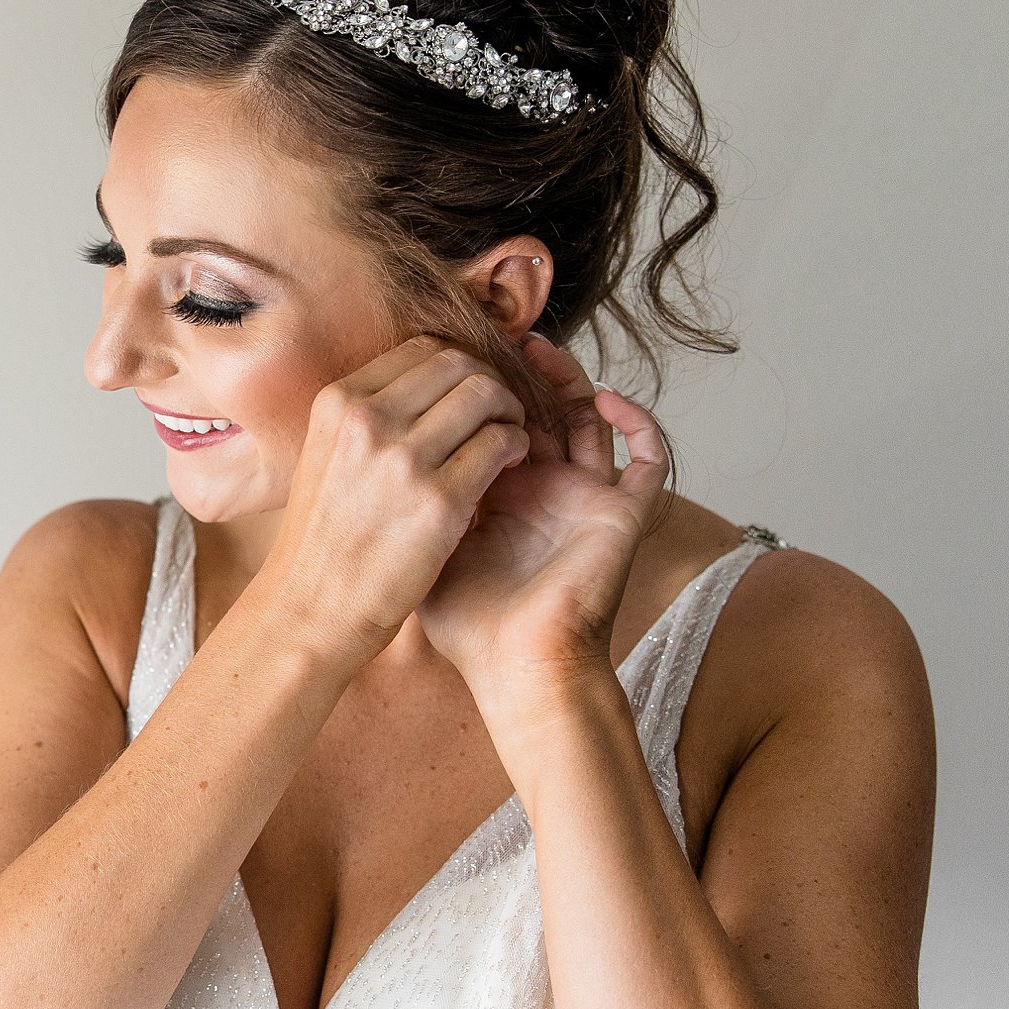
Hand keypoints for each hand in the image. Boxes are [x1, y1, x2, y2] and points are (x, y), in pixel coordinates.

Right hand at [254, 334, 533, 671]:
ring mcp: (404, 459)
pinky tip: (510, 465)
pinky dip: (517, 447)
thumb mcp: (327, 454)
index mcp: (338, 402)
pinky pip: (501, 444)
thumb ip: (369, 416)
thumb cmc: (325, 536)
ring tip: (508, 440)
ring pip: (486, 395)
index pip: (421, 348)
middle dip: (489, 383)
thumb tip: (428, 383)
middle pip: (459, 363)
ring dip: (509, 411)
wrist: (312, 605)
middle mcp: (368, 420)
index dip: (457, 366)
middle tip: (497, 415)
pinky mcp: (439, 501)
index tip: (466, 396)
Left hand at [416, 333, 671, 699]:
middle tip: (497, 340)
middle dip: (519, 373)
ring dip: (571, 381)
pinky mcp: (622, 514)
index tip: (448, 357)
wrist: (515, 667)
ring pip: (592, 420)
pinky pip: (648, 460)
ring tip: (542, 351)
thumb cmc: (466, 622)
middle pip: (541, 409)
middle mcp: (546, 489)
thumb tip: (360, 454)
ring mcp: (586, 498)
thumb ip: (407, 501)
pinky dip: (637, 424)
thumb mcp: (426, 547)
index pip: (493, 421)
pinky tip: (606, 400)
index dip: (477, 388)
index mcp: (501, 492)